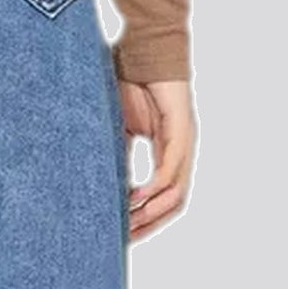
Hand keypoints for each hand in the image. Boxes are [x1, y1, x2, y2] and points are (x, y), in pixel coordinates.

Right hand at [120, 79, 195, 241]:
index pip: (163, 198)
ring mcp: (183, 144)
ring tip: (128, 224)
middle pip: (173, 204)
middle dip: (149, 224)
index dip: (145, 220)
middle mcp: (180, 153)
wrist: (140, 50)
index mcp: (169, 154)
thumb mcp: (118, 131)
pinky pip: (170, 171)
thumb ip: (118, 159)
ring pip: (175, 194)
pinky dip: (154, 189)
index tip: (122, 234)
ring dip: (152, 213)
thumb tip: (104, 188)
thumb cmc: (130, 85)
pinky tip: (135, 198)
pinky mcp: (180, 132)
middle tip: (124, 238)